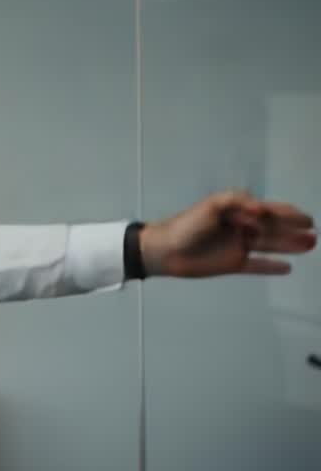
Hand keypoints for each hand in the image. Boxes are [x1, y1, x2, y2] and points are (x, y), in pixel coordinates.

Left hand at [140, 190, 315, 277]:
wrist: (165, 251)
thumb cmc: (187, 225)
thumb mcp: (211, 206)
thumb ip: (238, 202)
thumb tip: (263, 209)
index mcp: (237, 212)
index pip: (268, 211)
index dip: (288, 214)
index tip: (307, 218)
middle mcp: (241, 228)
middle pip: (273, 228)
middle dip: (294, 230)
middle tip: (314, 233)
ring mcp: (237, 247)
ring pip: (270, 245)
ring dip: (289, 246)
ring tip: (310, 245)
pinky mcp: (232, 264)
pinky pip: (257, 266)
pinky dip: (271, 267)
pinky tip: (288, 268)